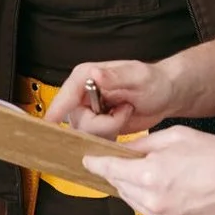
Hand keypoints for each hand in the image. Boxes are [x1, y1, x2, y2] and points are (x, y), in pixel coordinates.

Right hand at [44, 59, 178, 137]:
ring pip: (85, 133)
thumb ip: (116, 76)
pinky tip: (122, 122)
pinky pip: (95, 140)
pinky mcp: (97, 126)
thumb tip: (95, 74)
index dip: (56, 110)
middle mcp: (83, 94)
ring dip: (109, 129)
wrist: (166, 95)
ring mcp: (89, 111)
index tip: (48, 125)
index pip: (65, 95)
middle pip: (77, 121)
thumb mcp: (138, 76)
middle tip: (124, 109)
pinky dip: (110, 136)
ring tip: (125, 112)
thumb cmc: (154, 81)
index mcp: (86, 76)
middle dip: (102, 123)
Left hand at [95, 127, 214, 214]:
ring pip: (134, 202)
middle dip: (118, 174)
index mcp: (149, 176)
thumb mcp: (174, 137)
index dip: (96, 164)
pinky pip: (151, 213)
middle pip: (120, 187)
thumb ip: (143, 146)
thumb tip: (125, 151)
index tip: (88, 160)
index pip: (110, 170)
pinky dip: (150, 200)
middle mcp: (152, 201)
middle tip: (121, 162)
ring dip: (133, 188)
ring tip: (148, 174)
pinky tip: (164, 187)